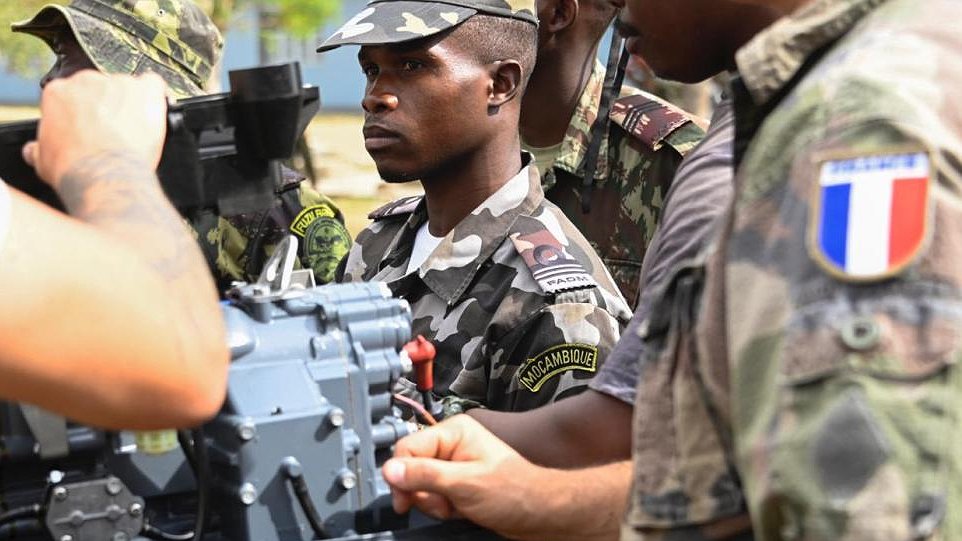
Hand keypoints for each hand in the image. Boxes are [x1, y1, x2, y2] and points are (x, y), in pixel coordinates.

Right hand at [23, 71, 168, 187]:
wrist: (104, 175)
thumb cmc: (74, 169)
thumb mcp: (43, 160)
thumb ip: (39, 148)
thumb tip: (33, 151)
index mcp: (58, 93)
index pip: (72, 96)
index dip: (83, 114)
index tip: (89, 129)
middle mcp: (87, 81)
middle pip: (101, 90)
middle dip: (107, 108)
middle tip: (114, 132)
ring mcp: (118, 83)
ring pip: (127, 89)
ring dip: (131, 106)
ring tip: (134, 132)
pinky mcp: (144, 91)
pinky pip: (153, 85)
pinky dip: (154, 97)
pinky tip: (153, 113)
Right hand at [382, 415, 550, 539]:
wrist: (539, 513)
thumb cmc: (514, 492)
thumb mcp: (464, 484)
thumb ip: (425, 476)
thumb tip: (390, 469)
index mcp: (454, 431)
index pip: (408, 447)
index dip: (401, 474)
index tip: (402, 498)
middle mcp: (452, 443)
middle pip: (411, 466)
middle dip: (421, 491)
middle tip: (441, 502)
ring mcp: (454, 464)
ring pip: (420, 483)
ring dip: (431, 502)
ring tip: (454, 506)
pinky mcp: (457, 482)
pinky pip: (433, 494)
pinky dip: (440, 506)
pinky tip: (457, 509)